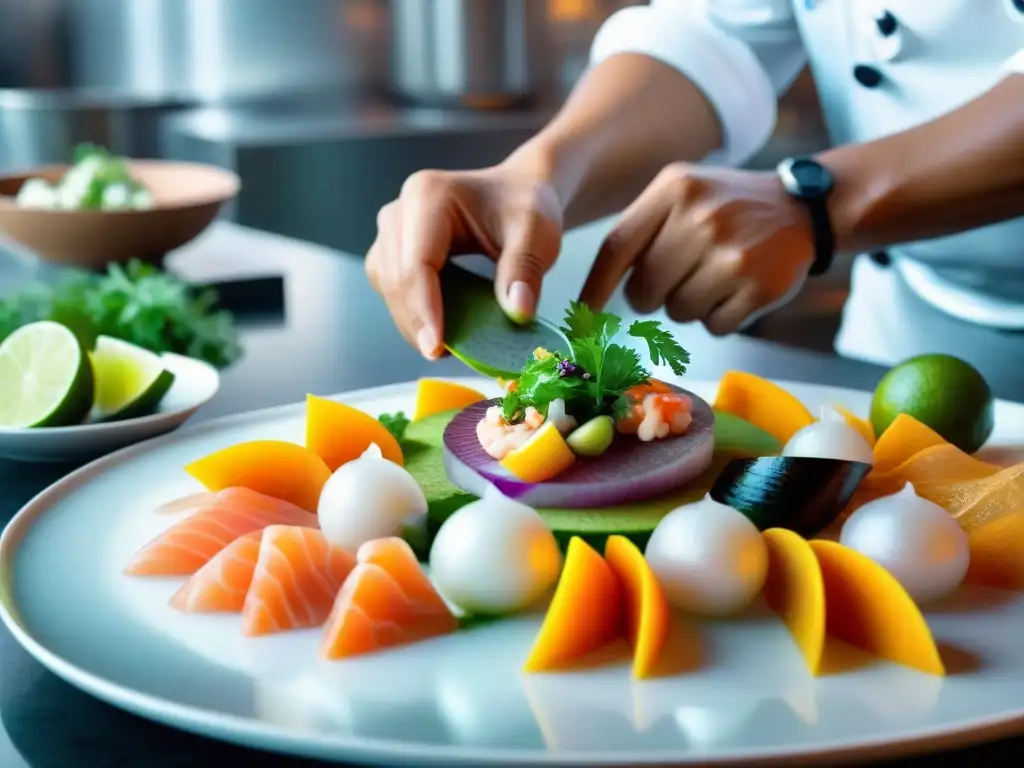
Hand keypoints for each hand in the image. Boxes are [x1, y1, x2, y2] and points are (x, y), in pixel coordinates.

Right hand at [366, 160, 563, 358]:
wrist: (518, 192)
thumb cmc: (525, 206)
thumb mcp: (536, 233)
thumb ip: (524, 269)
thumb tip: (518, 312)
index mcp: (428, 196)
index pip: (417, 263)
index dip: (424, 310)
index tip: (437, 349)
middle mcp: (400, 211)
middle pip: (395, 278)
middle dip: (416, 322)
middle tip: (445, 355)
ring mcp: (391, 230)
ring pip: (387, 286)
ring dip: (411, 320)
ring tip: (446, 344)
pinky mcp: (392, 249)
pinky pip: (391, 287)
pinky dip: (412, 312)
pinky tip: (439, 327)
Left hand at [580, 163, 815, 335]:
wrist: (801, 208)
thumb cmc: (726, 207)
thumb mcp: (682, 194)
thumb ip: (641, 230)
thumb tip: (596, 293)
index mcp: (674, 189)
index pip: (617, 247)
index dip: (595, 288)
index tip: (583, 316)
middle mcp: (701, 217)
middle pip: (645, 291)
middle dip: (654, 296)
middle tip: (679, 279)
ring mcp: (732, 252)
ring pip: (678, 312)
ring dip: (690, 306)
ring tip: (715, 276)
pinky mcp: (759, 286)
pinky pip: (714, 326)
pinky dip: (721, 317)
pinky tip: (738, 288)